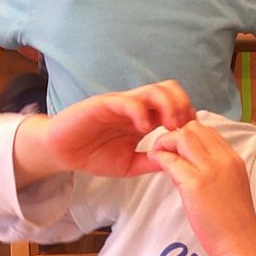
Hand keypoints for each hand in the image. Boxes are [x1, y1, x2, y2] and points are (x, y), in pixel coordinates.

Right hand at [14, 82, 195, 182]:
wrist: (61, 152)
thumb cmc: (93, 155)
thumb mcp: (129, 164)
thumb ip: (151, 162)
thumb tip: (177, 165)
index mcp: (145, 118)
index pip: (175, 105)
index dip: (189, 116)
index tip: (194, 136)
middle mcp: (136, 107)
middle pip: (170, 90)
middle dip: (183, 105)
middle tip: (185, 128)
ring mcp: (121, 103)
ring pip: (153, 90)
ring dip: (168, 105)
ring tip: (171, 126)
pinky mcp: (103, 104)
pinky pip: (127, 101)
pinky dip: (140, 111)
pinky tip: (145, 128)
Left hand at [147, 120, 255, 255]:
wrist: (241, 242)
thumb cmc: (233, 222)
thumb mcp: (229, 186)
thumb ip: (212, 170)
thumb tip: (185, 162)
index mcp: (233, 159)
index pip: (207, 130)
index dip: (188, 134)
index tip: (178, 147)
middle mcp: (224, 159)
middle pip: (194, 129)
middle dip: (174, 134)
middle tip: (164, 149)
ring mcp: (210, 170)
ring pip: (182, 137)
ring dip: (166, 142)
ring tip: (159, 154)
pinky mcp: (195, 184)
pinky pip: (171, 160)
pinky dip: (159, 157)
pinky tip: (155, 162)